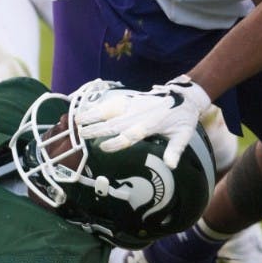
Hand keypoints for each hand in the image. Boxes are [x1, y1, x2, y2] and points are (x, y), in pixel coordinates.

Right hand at [76, 75, 210, 167]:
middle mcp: (138, 115)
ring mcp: (133, 105)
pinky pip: (111, 102)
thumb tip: (171, 166)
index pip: (131, 135)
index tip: (103, 147)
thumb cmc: (182, 120)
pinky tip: (85, 109)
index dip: (116, 142)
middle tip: (81, 135)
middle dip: (97, 129)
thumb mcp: (184, 136)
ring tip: (77, 120)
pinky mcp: (129, 99)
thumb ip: (175, 150)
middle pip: (114, 123)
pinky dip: (97, 106)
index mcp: (151, 125)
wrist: (183, 96)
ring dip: (92, 115)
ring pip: (109, 110)